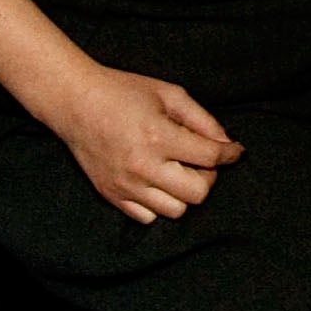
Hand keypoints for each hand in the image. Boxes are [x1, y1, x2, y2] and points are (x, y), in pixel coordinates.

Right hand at [39, 61, 244, 222]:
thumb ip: (202, 120)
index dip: (230, 154)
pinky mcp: (112, 196)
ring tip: (178, 171)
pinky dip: (159, 204)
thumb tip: (226, 144)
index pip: (210, 157)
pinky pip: (148, 218)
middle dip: (209, 177)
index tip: (235, 151)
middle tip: (201, 160)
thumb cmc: (123, 92)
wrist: (76, 103)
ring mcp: (126, 186)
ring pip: (175, 210)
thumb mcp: (169, 94)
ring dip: (184, 193)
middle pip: (198, 193)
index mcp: (159, 136)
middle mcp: (143, 167)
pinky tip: (157, 182)